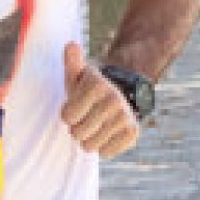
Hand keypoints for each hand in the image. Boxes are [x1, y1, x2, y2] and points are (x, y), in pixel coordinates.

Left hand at [59, 41, 140, 159]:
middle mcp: (114, 101)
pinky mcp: (133, 133)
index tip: (76, 107)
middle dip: (77, 128)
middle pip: (77, 133)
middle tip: (86, 118)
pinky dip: (103, 147)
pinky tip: (107, 134)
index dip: (68, 115)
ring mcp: (125, 117)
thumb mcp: (79, 74)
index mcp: (97, 86)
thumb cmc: (90, 89)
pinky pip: (106, 153)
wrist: (122, 97)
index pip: (67, 117)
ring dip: (89, 139)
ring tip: (96, 126)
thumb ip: (72, 61)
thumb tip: (71, 45)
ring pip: (90, 146)